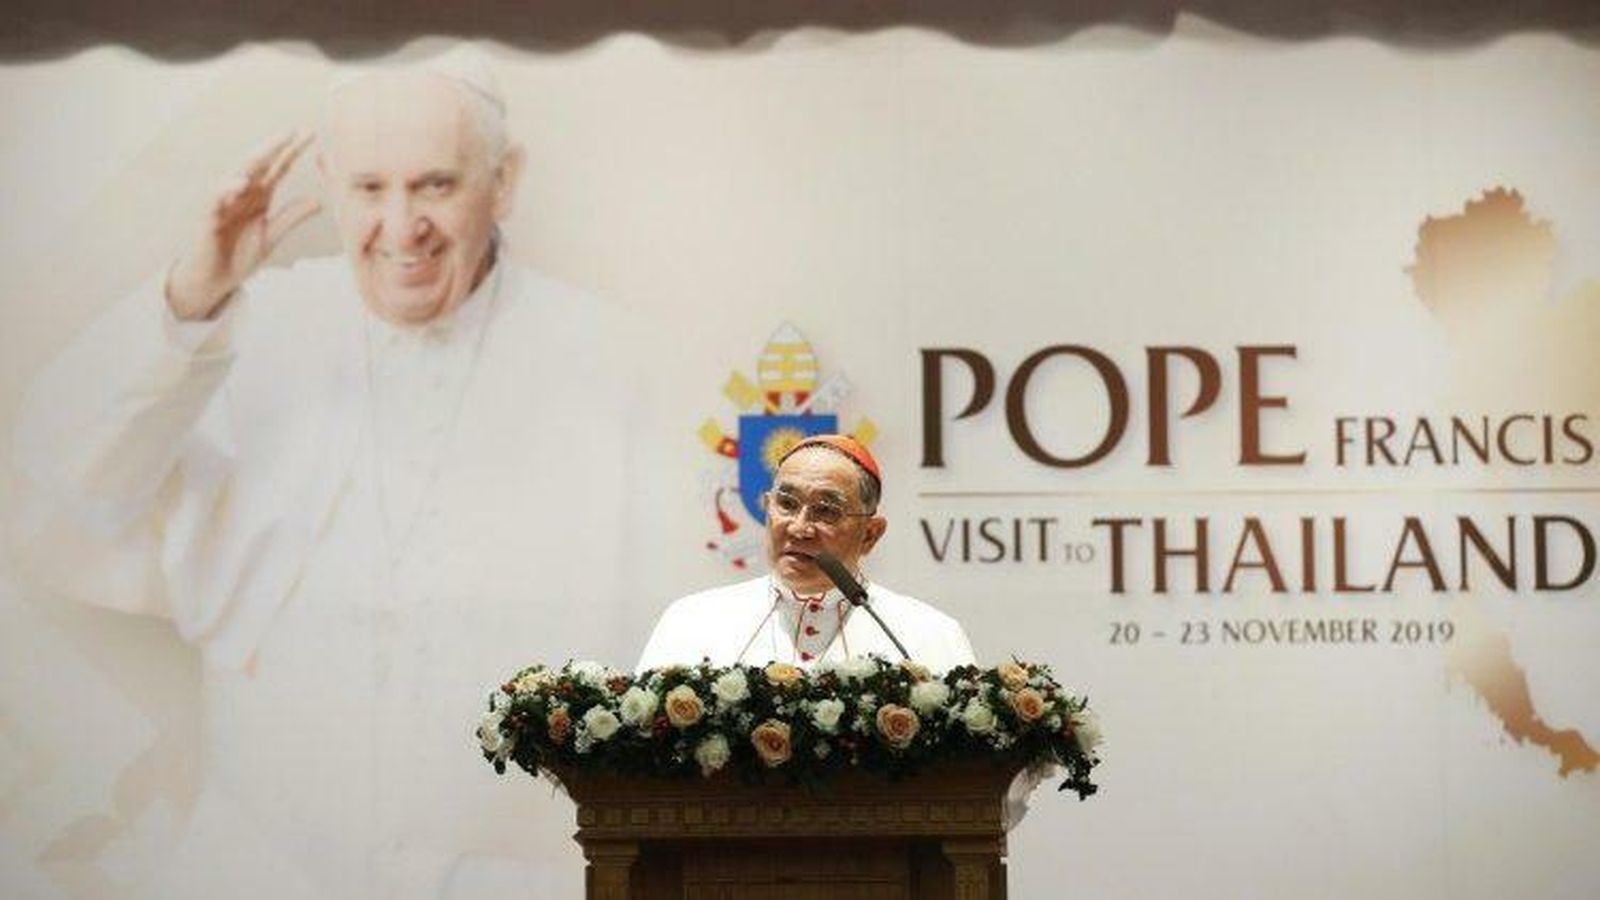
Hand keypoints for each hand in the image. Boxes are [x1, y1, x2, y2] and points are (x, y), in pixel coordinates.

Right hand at [166, 130, 321, 320]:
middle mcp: (241, 192)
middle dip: (276, 146)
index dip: (293, 151)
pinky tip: (242, 182)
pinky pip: (217, 199)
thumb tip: (319, 201)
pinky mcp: (209, 218)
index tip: (311, 134)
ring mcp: (224, 202)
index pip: (278, 167)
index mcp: (259, 195)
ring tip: (274, 145)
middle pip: (260, 164)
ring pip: (238, 174)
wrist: (216, 279)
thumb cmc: (239, 255)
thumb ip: (292, 217)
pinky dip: (228, 188)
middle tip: (295, 130)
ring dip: (256, 159)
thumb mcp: (272, 235)